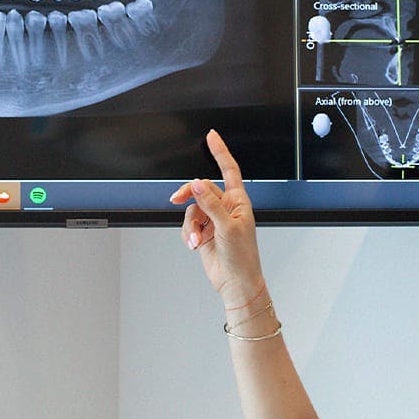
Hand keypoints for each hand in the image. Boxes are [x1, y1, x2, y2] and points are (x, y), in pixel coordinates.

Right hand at [169, 129, 265, 307]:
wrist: (235, 282)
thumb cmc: (242, 257)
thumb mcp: (227, 228)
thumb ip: (210, 204)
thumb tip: (197, 185)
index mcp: (238, 201)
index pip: (229, 170)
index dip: (219, 152)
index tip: (211, 136)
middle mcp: (225, 208)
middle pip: (201, 189)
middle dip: (189, 196)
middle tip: (176, 200)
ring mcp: (213, 220)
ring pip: (191, 209)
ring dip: (189, 225)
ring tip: (194, 240)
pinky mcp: (202, 232)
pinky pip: (187, 224)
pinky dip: (186, 234)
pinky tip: (193, 244)